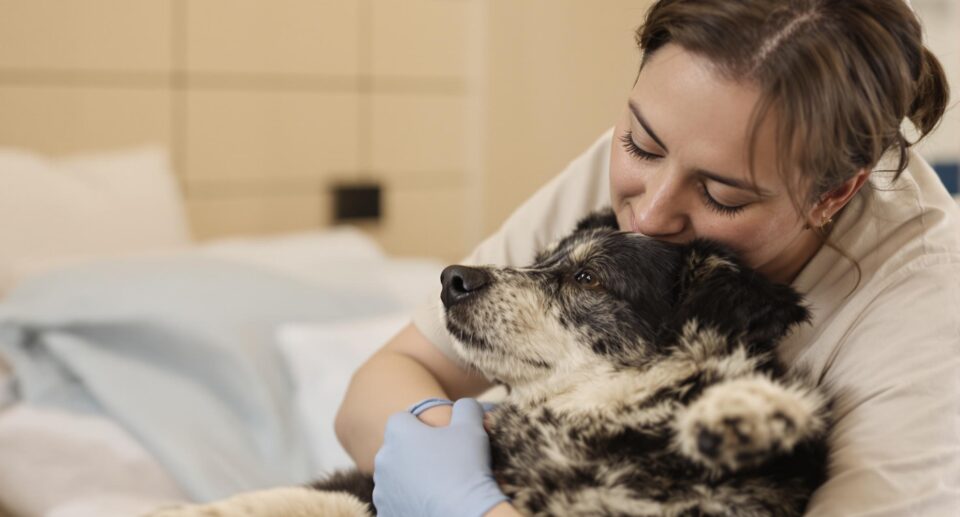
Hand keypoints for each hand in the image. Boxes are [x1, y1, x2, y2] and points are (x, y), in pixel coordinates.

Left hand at [373, 398, 507, 516]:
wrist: (463, 515)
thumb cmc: (466, 467)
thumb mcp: (472, 427)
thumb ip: (466, 407)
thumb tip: (466, 405)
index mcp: (398, 434)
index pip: (400, 419)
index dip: (418, 424)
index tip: (435, 435)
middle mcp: (383, 460)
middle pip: (395, 449)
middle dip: (412, 453)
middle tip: (439, 462)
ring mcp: (382, 490)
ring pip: (393, 478)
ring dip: (408, 479)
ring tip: (436, 487)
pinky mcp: (385, 514)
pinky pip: (394, 503)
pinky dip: (407, 503)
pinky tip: (429, 505)